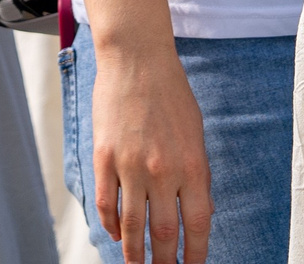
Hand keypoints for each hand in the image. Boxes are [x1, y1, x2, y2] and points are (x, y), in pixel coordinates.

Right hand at [93, 40, 211, 263]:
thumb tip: (198, 212)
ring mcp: (131, 166)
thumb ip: (196, 173)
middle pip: (165, 233)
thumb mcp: (196, 133)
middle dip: (165, 263)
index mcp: (193, 164)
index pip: (199, 224)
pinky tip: (115, 236)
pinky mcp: (104, 159)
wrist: (138, 59)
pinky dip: (110, 226)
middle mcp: (164, 170)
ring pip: (132, 227)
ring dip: (134, 254)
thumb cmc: (172, 95)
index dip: (196, 254)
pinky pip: (107, 204)